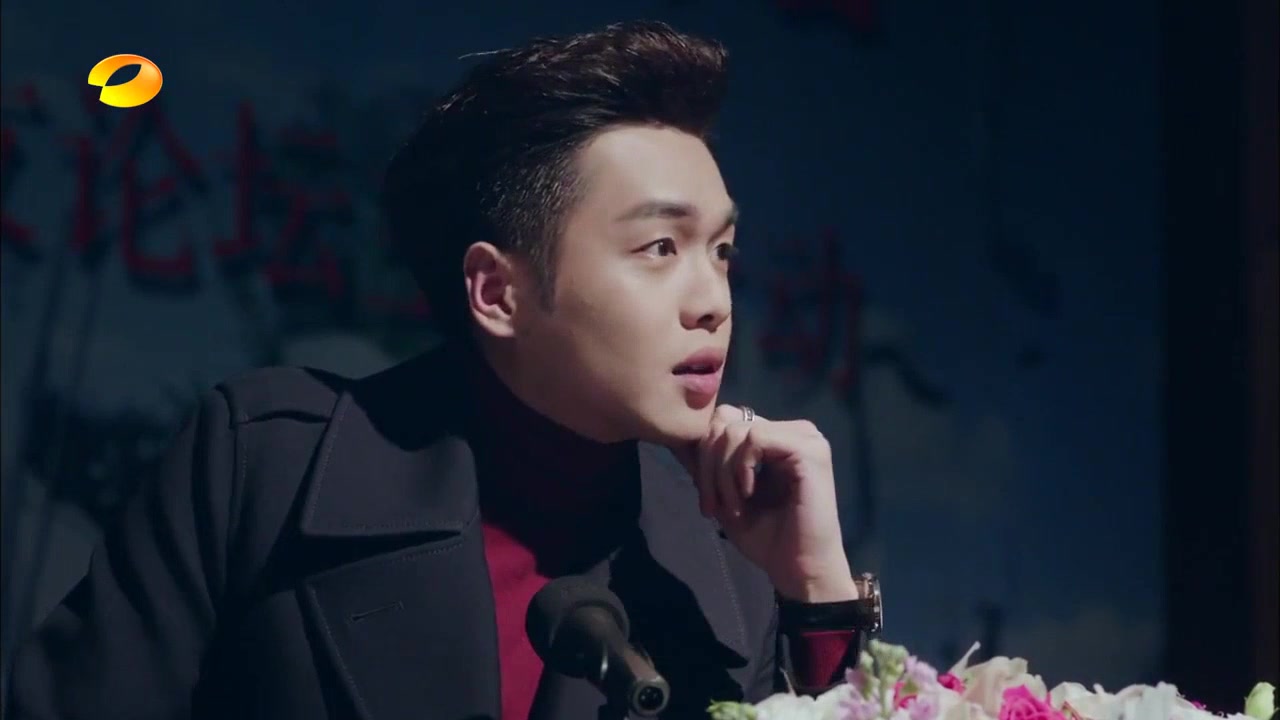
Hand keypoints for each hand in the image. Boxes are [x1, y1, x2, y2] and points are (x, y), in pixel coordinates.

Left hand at [673, 405, 858, 602]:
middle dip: (709, 465)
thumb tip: (678, 440)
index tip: (705, 500)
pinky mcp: (809, 450)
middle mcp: (792, 431)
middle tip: (714, 506)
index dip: (704, 455)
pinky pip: (755, 438)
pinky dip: (741, 467)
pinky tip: (748, 494)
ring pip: (736, 430)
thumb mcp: (726, 496)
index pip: (724, 420)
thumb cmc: (768, 539)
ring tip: (733, 506)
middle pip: (725, 421)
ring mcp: (804, 437)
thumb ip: (708, 466)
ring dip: (723, 472)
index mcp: (776, 439)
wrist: (799, 569)